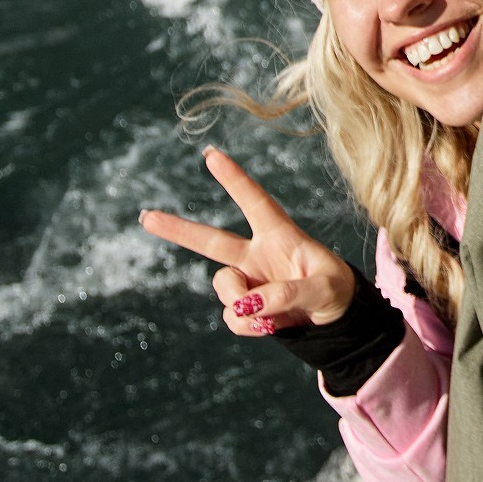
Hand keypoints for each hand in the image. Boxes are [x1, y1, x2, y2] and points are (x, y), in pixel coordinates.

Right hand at [140, 146, 358, 335]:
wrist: (336, 322)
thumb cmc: (336, 291)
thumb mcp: (324, 287)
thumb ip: (288, 292)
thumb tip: (248, 304)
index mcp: (280, 235)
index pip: (255, 202)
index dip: (234, 179)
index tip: (211, 154)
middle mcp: (257, 254)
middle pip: (211, 241)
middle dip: (178, 229)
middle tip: (146, 217)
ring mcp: (248, 280)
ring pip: (224, 288)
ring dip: (243, 303)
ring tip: (273, 314)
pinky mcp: (245, 307)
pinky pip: (233, 317)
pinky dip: (249, 325)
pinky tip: (271, 327)